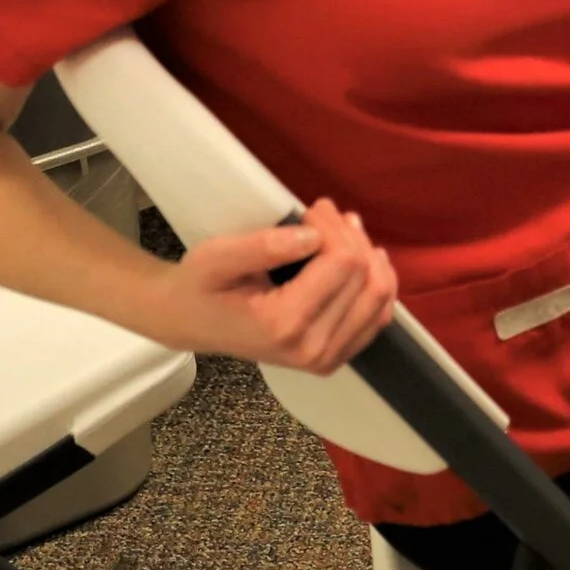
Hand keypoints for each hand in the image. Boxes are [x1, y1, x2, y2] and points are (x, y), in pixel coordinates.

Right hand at [142, 198, 396, 371]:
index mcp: (284, 326)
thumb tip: (313, 236)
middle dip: (350, 236)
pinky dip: (374, 282)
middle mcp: (312, 350)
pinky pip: (377, 316)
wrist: (189, 321)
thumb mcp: (216, 257)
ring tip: (340, 231)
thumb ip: (263, 247)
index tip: (311, 209)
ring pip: (380, 295)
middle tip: (322, 215)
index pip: (344, 263)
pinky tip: (357, 260)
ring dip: (367, 255)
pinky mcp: (335, 358)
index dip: (333, 227)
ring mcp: (326, 359)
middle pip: (366, 276)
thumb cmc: (200, 286)